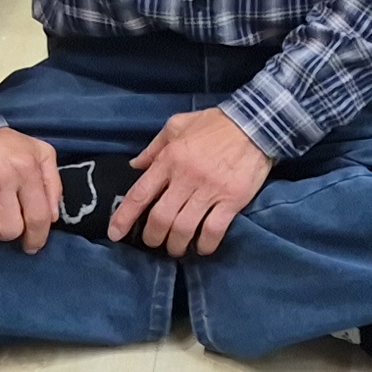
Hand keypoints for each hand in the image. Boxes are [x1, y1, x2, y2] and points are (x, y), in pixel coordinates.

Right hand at [0, 125, 63, 252]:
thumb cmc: (3, 145)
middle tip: (3, 220)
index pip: (37, 217)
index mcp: (25, 170)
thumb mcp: (39, 152)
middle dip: (9, 232)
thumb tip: (52, 217)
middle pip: (10, 230)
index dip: (37, 238)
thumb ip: (52, 183)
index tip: (32, 245)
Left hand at [112, 106, 272, 256]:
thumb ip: (154, 147)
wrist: (256, 123)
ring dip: (176, 245)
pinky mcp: (232, 200)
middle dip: (152, 237)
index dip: (124, 217)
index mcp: (170, 158)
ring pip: (184, 228)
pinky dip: (204, 244)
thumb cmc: (215, 124)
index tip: (115, 234)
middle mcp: (186, 177)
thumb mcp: (178, 124)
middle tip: (153, 242)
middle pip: (160, 218)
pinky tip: (202, 247)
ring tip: (176, 248)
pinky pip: (213, 230)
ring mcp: (210, 190)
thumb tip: (135, 165)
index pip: (140, 194)